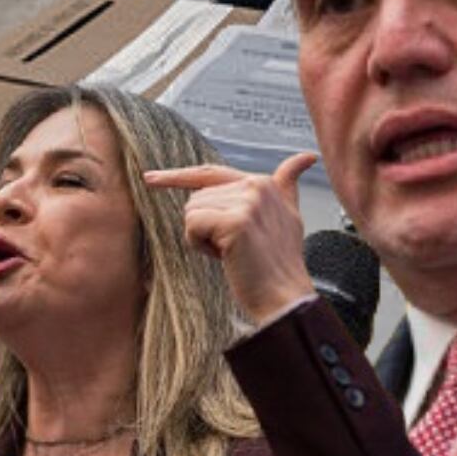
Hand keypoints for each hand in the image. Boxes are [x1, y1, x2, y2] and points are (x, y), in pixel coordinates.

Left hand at [143, 153, 316, 323]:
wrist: (285, 298)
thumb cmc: (278, 264)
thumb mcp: (288, 216)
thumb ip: (286, 185)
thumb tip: (306, 157)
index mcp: (264, 183)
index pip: (209, 173)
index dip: (177, 177)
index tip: (149, 178)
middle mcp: (257, 186)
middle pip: (196, 197)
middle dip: (206, 227)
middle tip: (234, 248)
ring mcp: (247, 202)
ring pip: (192, 210)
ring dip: (203, 237)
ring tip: (233, 253)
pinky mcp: (235, 221)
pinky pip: (191, 225)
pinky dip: (199, 245)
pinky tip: (226, 257)